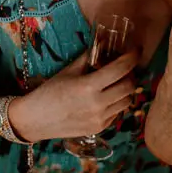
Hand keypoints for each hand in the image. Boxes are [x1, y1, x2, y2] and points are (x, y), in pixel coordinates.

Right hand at [7, 48, 138, 141]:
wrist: (36, 119)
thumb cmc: (49, 92)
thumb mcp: (68, 71)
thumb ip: (88, 58)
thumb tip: (103, 44)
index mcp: (89, 86)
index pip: (121, 69)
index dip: (132, 57)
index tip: (135, 50)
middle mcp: (98, 104)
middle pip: (129, 86)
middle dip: (130, 74)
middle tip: (124, 68)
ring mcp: (100, 119)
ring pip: (127, 101)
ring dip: (125, 90)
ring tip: (115, 83)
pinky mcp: (99, 128)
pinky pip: (117, 113)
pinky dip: (117, 103)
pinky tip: (106, 98)